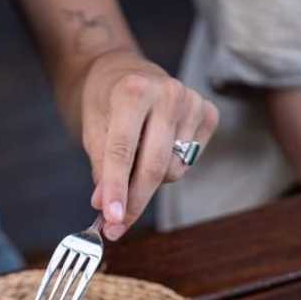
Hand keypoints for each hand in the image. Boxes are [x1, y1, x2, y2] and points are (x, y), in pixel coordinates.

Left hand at [79, 50, 218, 238]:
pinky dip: (169, 168)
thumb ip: (101, 167)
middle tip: (115, 227)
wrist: (123, 72)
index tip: (111, 220)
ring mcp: (193, 102)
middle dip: (134, 202)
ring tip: (134, 163)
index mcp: (133, 90)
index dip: (116, 189)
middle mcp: (168, 93)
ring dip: (149, 181)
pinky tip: (156, 150)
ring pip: (172, 169)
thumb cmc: (105, 103)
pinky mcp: (208, 113)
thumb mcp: (92, 130)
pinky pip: (189, 163)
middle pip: (154, 166)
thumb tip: (106, 207)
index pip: (123, 151)